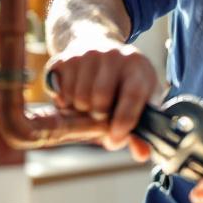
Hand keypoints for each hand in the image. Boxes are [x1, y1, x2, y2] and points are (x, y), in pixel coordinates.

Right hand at [44, 37, 157, 161]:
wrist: (98, 47)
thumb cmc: (124, 82)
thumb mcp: (141, 100)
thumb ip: (141, 130)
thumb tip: (141, 155)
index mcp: (138, 66)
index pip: (133, 95)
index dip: (124, 122)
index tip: (116, 138)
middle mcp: (112, 55)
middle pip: (100, 99)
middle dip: (99, 118)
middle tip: (101, 119)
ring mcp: (86, 54)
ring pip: (78, 98)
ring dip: (81, 113)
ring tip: (89, 108)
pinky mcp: (64, 59)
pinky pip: (60, 94)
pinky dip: (66, 105)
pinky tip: (75, 99)